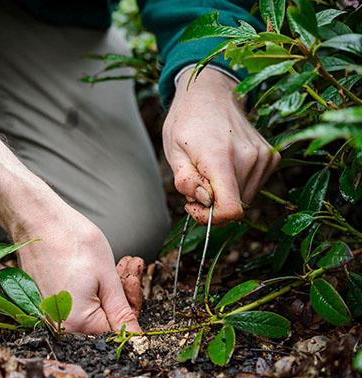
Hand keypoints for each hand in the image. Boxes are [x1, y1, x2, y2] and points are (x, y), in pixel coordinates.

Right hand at [13, 206, 142, 333]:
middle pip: (104, 320)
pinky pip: (76, 302)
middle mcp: (61, 325)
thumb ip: (122, 311)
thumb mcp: (107, 276)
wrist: (37, 220)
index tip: (134, 277)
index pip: (118, 329)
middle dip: (121, 293)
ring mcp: (51, 314)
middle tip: (128, 264)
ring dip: (107, 288)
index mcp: (78, 324)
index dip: (131, 303)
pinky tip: (96, 266)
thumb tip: (136, 340)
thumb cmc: (71, 240)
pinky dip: (90, 287)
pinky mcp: (46, 303)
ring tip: (114, 261)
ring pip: (92, 309)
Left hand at [163, 68, 280, 223]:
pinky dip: (237, 183)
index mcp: (220, 156)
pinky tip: (224, 164)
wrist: (211, 92)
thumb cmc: (187, 121)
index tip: (194, 206)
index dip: (210, 218)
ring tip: (208, 170)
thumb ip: (186, 180)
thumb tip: (205, 201)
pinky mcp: (271, 156)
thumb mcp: (173, 150)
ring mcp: (263, 156)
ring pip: (244, 198)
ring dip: (224, 193)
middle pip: (235, 206)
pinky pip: (253, 186)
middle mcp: (248, 157)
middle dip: (212, 203)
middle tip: (195, 183)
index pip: (230, 209)